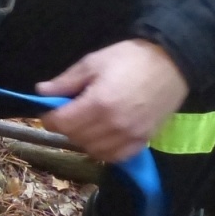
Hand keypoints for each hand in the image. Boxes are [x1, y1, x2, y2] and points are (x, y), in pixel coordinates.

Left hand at [36, 40, 189, 162]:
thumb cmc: (131, 58)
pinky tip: (103, 136)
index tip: (51, 110)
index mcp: (98, 103)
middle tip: (70, 113)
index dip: (51, 118)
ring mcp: (129, 136)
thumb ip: (66, 81)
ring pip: (93, 150)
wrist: (173, 64)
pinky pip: (114, 157)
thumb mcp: (94, 62)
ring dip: (84, 140)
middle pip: (75, 138)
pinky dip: (103, 150)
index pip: (62, 123)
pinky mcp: (142, 142)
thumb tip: (41, 92)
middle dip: (66, 127)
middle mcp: (113, 125)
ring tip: (87, 123)